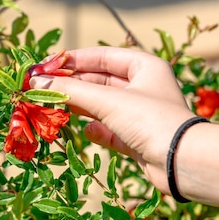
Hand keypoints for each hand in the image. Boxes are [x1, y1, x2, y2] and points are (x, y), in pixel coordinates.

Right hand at [29, 46, 195, 192]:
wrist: (182, 163)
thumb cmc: (150, 120)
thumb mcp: (108, 101)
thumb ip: (72, 90)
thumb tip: (37, 81)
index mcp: (145, 67)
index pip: (104, 56)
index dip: (75, 60)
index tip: (47, 65)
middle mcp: (145, 88)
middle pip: (101, 81)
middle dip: (74, 85)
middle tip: (43, 88)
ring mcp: (142, 115)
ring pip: (104, 106)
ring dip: (81, 107)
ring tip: (54, 108)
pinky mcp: (139, 140)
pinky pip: (111, 130)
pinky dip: (97, 130)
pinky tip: (86, 131)